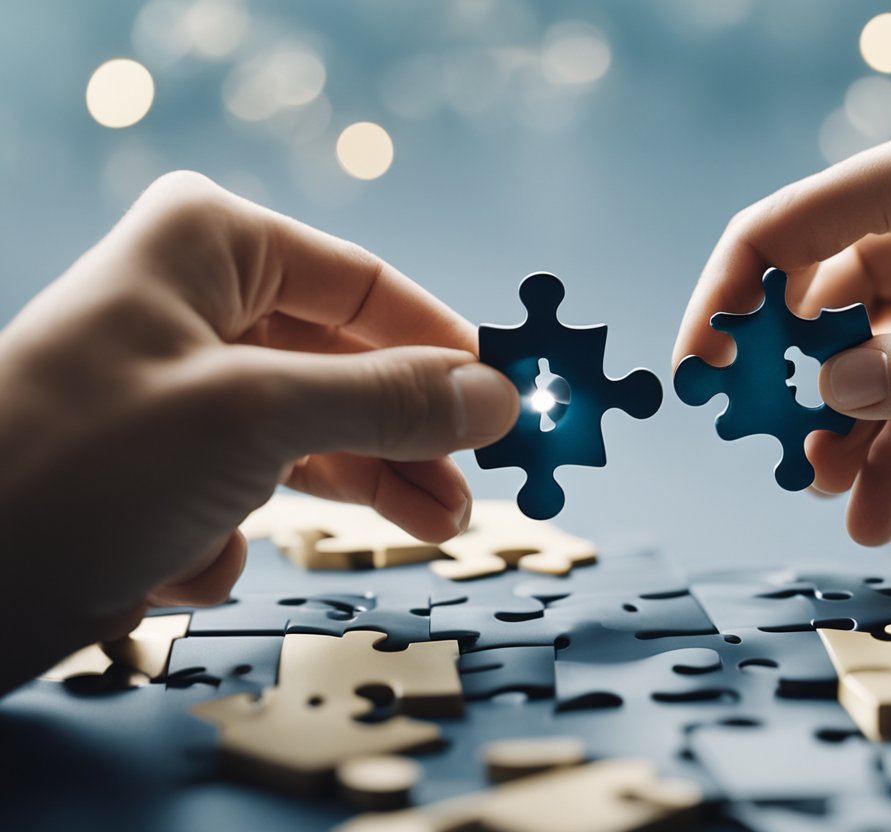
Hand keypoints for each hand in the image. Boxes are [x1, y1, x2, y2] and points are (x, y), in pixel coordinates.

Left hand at [0, 172, 518, 692]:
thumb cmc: (77, 466)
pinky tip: (188, 560)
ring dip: (358, 488)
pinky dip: (231, 534)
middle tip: (470, 494)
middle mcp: (196, 305)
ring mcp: (177, 390)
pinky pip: (241, 488)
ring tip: (430, 531)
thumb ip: (388, 401)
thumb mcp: (257, 416)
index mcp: (212, 245)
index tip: (509, 408)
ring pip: (309, 432)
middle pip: (348, 365)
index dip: (444, 348)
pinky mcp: (156, 467)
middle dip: (406, 436)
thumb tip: (499, 394)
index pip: (369, 287)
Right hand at [675, 106, 890, 546]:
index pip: (804, 220)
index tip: (698, 370)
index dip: (736, 292)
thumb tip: (827, 386)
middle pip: (819, 295)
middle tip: (758, 445)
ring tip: (827, 493)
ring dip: (838, 430)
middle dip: (787, 375)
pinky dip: (888, 458)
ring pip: (858, 361)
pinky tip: (875, 513)